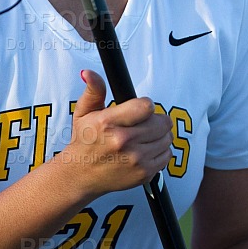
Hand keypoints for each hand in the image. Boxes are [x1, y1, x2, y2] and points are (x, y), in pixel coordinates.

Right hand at [60, 69, 172, 196]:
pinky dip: (160, 151)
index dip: (146, 105)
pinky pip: (167, 155)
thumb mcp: (84, 112)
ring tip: (144, 136)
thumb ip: (94, 90)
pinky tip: (146, 150)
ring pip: (167, 138)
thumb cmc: (84, 141)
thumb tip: (89, 73)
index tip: (139, 109)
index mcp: (108, 123)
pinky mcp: (143, 174)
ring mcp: (135, 160)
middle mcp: (123, 141)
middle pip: (162, 122)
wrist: (80, 175)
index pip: (146, 106)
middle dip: (155, 119)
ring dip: (159, 135)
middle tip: (143, 123)